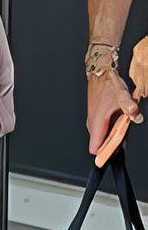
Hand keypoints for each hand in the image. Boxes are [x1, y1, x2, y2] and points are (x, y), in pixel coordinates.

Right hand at [87, 40, 146, 154]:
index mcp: (97, 122)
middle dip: (112, 147)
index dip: (105, 154)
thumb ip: (129, 107)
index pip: (95, 148)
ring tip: (123, 133)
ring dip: (112, 139)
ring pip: (101, 138)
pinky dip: (110, 132)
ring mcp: (93, 120)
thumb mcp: (122, 95)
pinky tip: (120, 125)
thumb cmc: (109, 84)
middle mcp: (92, 124)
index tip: (115, 156)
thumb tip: (136, 117)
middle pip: (100, 145)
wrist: (100, 72)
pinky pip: (102, 131)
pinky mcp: (95, 117)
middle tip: (125, 145)